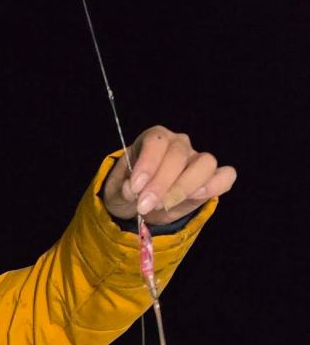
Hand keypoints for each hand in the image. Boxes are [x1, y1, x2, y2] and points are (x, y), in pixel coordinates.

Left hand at [102, 126, 235, 224]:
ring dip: (185, 187)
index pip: (157, 142)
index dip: (148, 164)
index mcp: (154, 139)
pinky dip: (216, 186)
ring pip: (205, 163)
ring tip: (166, 205)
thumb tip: (132, 190)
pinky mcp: (210, 179)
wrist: (141, 204)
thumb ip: (123, 189)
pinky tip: (198, 197)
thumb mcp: (117, 190)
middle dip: (161, 184)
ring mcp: (197, 160)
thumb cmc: (130, 190)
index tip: (135, 188)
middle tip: (145, 205)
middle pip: (178, 155)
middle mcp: (178, 144)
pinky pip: (225, 176)